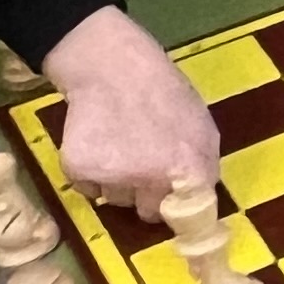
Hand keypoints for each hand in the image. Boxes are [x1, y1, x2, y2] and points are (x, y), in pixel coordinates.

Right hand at [40, 4, 219, 210]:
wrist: (111, 66)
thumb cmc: (163, 93)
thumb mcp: (202, 126)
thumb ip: (203, 166)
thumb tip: (198, 199)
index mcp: (192, 171)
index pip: (188, 217)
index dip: (178, 209)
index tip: (171, 203)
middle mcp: (153, 181)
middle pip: (148, 213)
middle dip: (145, 195)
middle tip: (140, 163)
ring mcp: (114, 177)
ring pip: (115, 200)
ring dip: (116, 181)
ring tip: (118, 143)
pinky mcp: (80, 169)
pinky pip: (86, 188)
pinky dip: (88, 172)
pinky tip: (97, 142)